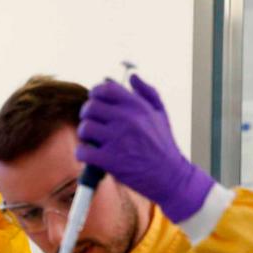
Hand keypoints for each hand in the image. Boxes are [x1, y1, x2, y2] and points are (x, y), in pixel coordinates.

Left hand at [77, 74, 213, 222]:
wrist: (170, 176)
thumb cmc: (163, 144)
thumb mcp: (161, 113)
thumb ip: (147, 92)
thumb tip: (133, 76)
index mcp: (137, 106)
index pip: (105, 89)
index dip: (95, 93)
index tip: (95, 101)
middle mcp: (126, 120)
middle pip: (90, 107)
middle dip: (88, 114)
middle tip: (93, 123)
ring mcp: (117, 140)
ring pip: (85, 128)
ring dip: (85, 135)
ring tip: (93, 140)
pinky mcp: (110, 160)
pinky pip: (83, 151)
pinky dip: (82, 154)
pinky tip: (90, 155)